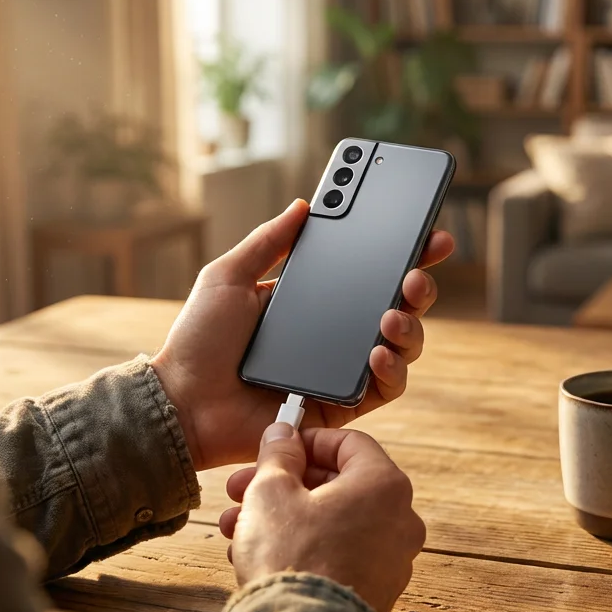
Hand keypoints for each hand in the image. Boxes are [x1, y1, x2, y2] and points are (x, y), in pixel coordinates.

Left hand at [150, 199, 454, 470]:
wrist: (185, 402)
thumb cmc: (200, 342)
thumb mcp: (229, 277)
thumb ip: (267, 241)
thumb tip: (304, 206)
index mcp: (313, 300)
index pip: (368, 271)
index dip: (402, 251)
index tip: (427, 231)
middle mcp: (335, 333)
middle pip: (397, 306)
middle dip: (418, 285)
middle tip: (415, 272)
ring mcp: (342, 369)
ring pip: (402, 346)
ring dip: (410, 327)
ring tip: (394, 314)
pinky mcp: (343, 405)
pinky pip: (387, 387)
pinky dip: (393, 369)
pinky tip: (378, 352)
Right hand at [219, 424, 424, 611]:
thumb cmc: (291, 558)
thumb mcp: (271, 491)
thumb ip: (278, 454)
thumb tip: (283, 434)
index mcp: (384, 485)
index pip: (349, 443)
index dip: (307, 440)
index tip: (278, 446)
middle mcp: (401, 520)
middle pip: (338, 484)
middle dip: (285, 484)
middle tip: (244, 488)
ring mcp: (393, 559)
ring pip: (333, 521)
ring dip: (285, 517)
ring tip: (238, 527)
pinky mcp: (378, 590)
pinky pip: (339, 554)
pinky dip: (305, 546)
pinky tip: (260, 555)